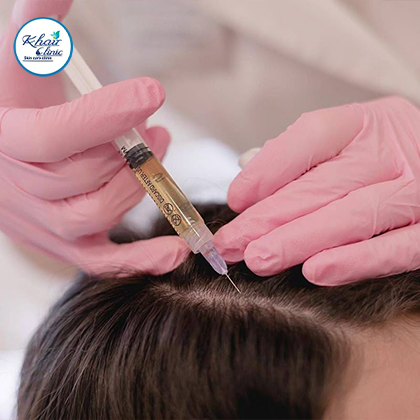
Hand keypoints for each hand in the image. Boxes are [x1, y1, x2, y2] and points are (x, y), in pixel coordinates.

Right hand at [0, 0, 188, 274]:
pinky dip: (139, 261)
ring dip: (136, 186)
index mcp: (7, 141)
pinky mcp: (66, 245)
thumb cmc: (14, 109)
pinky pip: (101, 262)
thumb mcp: (19, 66)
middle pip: (81, 179)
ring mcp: (43, 224)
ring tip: (158, 152)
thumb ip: (39, 28)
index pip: (55, 135)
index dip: (105, 115)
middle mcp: (20, 190)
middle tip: (157, 126)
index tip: (153, 91)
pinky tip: (176, 252)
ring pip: (94, 217)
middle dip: (128, 152)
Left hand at [215, 96, 419, 284]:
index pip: (311, 136)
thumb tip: (247, 166)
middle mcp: (393, 150)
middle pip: (321, 184)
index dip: (268, 168)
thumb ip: (297, 155)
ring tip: (258, 260)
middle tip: (230, 244)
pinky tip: (314, 271)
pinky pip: (396, 248)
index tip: (236, 199)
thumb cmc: (378, 156)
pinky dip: (354, 261)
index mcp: (366, 122)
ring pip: (352, 215)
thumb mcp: (345, 141)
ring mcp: (418, 189)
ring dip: (299, 241)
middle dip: (268, 218)